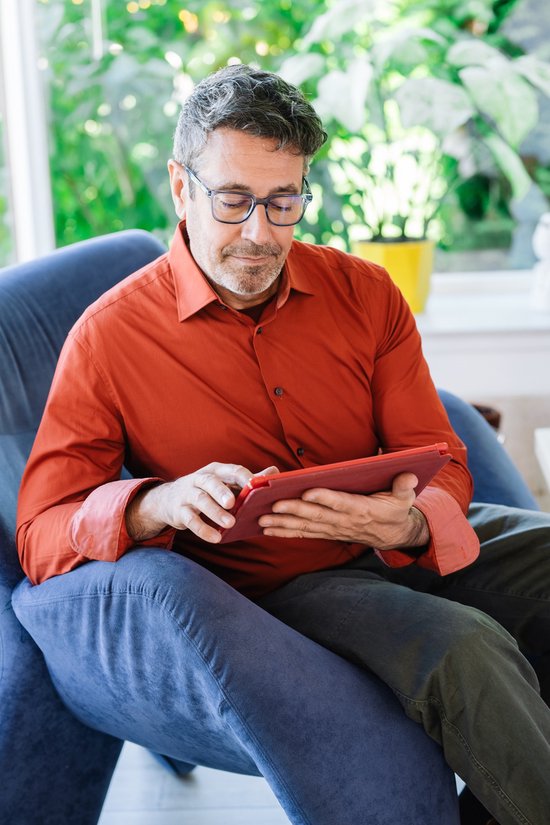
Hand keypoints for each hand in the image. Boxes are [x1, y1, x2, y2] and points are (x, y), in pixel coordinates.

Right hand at [126, 462, 278, 543]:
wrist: (169, 500)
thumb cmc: (207, 490)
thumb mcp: (225, 483)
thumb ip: (248, 480)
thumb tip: (274, 472)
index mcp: (216, 471)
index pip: (231, 471)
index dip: (244, 478)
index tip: (256, 486)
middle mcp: (200, 479)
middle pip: (210, 482)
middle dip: (221, 492)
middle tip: (233, 503)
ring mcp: (188, 494)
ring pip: (200, 500)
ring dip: (215, 512)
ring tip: (229, 523)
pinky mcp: (180, 511)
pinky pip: (191, 520)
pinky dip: (203, 530)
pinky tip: (216, 538)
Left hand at [258, 472, 428, 549]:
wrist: (394, 534)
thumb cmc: (396, 510)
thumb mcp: (405, 498)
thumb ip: (404, 487)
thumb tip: (407, 474)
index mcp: (363, 509)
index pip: (342, 502)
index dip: (325, 498)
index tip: (307, 492)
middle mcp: (345, 521)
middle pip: (317, 515)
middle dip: (294, 511)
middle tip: (273, 505)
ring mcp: (334, 529)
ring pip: (306, 526)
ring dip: (283, 524)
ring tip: (262, 520)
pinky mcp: (327, 533)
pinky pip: (304, 533)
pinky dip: (285, 532)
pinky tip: (267, 529)